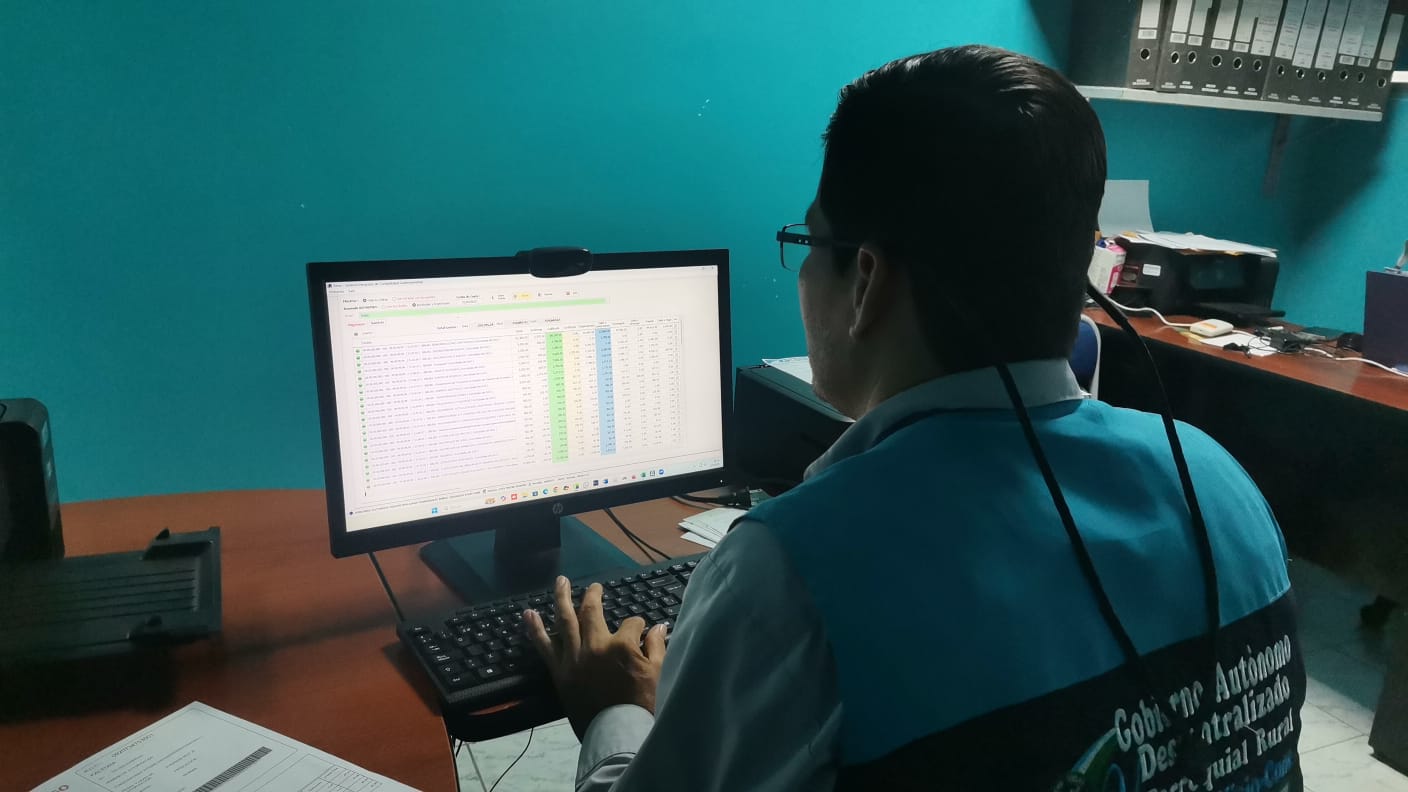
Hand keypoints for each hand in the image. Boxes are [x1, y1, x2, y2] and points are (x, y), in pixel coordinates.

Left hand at [525, 576, 667, 739]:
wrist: (617, 732)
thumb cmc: (642, 704)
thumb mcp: (658, 673)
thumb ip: (656, 646)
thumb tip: (658, 626)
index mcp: (622, 645)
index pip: (632, 623)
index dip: (639, 626)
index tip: (642, 630)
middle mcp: (595, 645)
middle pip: (592, 611)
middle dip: (594, 595)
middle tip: (594, 587)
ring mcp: (574, 657)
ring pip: (565, 620)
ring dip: (562, 598)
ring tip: (560, 582)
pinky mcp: (560, 671)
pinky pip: (544, 646)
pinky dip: (536, 629)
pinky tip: (529, 614)